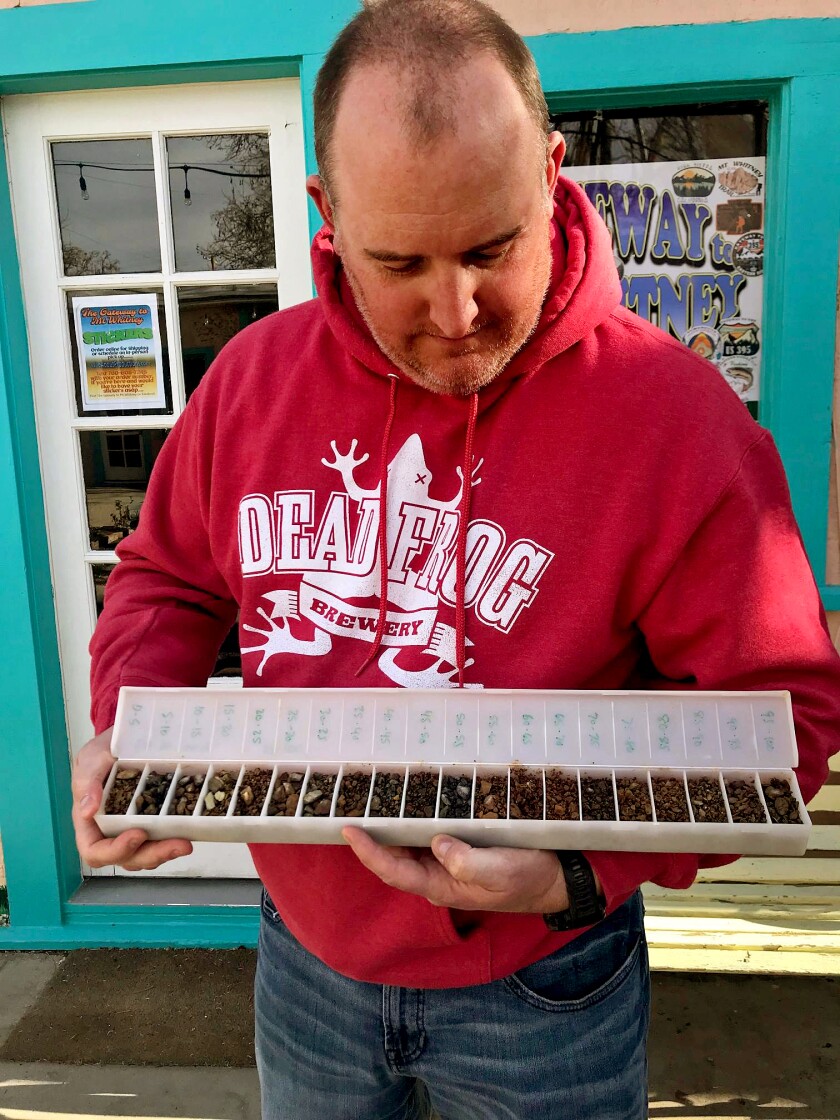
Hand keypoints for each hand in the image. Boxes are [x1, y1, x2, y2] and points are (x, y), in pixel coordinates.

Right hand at [72, 727, 192, 870]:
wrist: (127, 739)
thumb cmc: (101, 752)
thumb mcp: (90, 760)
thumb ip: (87, 782)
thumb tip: (86, 811)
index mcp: (90, 823)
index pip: (95, 851)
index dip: (115, 850)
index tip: (138, 834)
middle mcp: (111, 832)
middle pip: (127, 858)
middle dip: (152, 855)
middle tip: (178, 844)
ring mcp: (133, 829)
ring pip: (146, 854)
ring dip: (166, 853)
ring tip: (186, 842)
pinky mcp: (153, 822)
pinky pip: (161, 840)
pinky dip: (173, 839)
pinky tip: (189, 831)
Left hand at [341, 828, 570, 913]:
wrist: (554, 879)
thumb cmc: (527, 878)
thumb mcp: (499, 871)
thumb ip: (466, 862)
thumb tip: (436, 843)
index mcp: (442, 886)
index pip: (393, 871)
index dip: (368, 852)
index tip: (348, 830)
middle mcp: (438, 876)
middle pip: (394, 859)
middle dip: (370, 838)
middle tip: (350, 809)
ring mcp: (448, 864)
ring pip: (408, 848)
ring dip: (389, 829)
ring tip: (370, 804)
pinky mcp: (460, 851)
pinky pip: (427, 837)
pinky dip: (413, 822)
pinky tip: (408, 805)